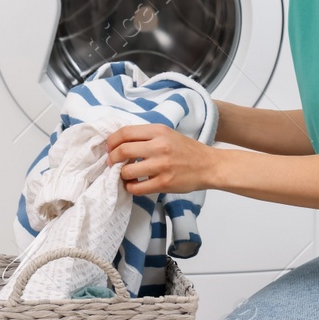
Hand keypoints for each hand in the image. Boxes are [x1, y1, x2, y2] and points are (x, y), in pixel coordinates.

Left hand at [105, 123, 219, 195]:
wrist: (209, 166)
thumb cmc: (186, 150)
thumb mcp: (167, 134)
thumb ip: (146, 136)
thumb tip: (120, 144)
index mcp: (159, 131)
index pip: (125, 133)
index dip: (112, 141)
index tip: (109, 148)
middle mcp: (159, 146)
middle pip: (123, 151)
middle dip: (112, 159)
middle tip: (112, 163)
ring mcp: (161, 166)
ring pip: (127, 171)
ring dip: (121, 175)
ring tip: (125, 175)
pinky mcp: (164, 183)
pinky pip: (137, 188)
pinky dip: (130, 188)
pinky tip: (134, 185)